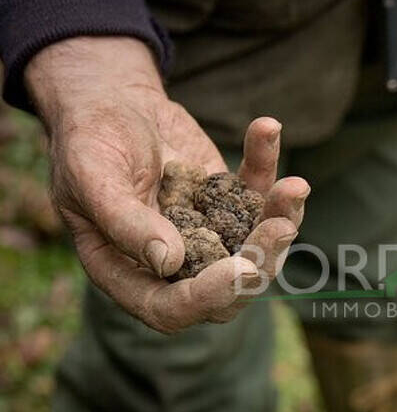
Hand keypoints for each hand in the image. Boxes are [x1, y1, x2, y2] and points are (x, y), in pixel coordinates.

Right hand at [25, 37, 308, 332]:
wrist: (109, 102)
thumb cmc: (87, 141)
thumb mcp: (92, 176)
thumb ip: (124, 222)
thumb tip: (169, 262)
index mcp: (128, 272)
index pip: (170, 308)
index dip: (207, 297)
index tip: (240, 269)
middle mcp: (174, 264)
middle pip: (229, 288)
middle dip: (261, 262)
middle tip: (281, 227)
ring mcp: (208, 235)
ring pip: (257, 248)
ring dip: (281, 219)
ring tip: (293, 186)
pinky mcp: (230, 203)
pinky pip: (259, 195)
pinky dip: (268, 165)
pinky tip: (266, 129)